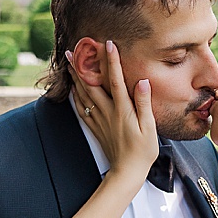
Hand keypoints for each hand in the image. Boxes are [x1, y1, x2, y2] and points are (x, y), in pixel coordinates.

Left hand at [74, 38, 159, 196]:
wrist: (127, 172)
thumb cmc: (142, 152)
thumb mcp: (150, 128)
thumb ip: (144, 104)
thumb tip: (142, 81)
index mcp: (122, 110)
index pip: (115, 80)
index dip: (112, 61)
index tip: (107, 44)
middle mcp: (107, 112)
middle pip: (91, 84)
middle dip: (81, 66)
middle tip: (71, 51)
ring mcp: (99, 119)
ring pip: (83, 94)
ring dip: (75, 78)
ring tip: (68, 64)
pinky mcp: (95, 127)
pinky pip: (81, 108)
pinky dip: (75, 96)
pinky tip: (72, 90)